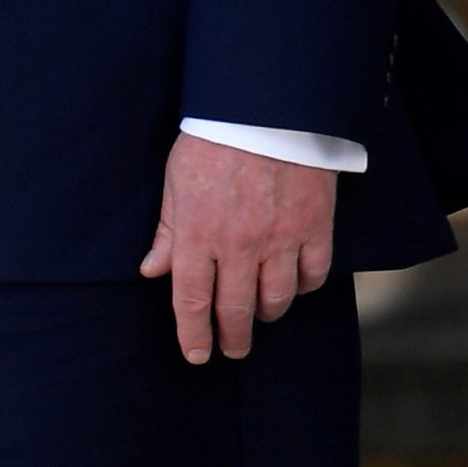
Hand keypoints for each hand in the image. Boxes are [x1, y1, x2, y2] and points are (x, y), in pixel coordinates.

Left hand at [137, 131, 337, 362]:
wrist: (265, 112)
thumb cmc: (211, 142)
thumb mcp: (175, 182)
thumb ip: (167, 232)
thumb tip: (152, 271)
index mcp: (198, 233)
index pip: (192, 300)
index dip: (193, 334)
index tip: (196, 354)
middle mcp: (240, 245)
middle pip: (237, 309)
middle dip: (232, 337)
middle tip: (232, 350)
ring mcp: (281, 240)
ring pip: (277, 299)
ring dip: (266, 314)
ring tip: (259, 316)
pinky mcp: (315, 229)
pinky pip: (313, 275)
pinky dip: (303, 288)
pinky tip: (294, 286)